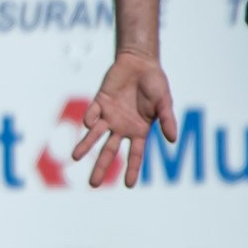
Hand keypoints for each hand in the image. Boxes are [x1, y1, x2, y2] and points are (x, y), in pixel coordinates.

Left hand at [71, 50, 175, 187]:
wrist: (140, 62)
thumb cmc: (155, 83)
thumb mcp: (164, 102)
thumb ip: (167, 120)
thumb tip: (172, 140)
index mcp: (139, 131)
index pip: (135, 155)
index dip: (132, 170)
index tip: (128, 185)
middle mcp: (122, 127)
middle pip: (109, 151)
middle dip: (101, 167)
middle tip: (93, 184)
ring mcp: (109, 116)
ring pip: (94, 135)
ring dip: (85, 145)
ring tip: (74, 157)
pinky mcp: (99, 102)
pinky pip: (92, 113)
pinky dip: (90, 118)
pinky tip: (89, 122)